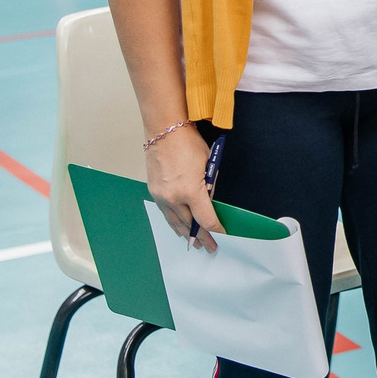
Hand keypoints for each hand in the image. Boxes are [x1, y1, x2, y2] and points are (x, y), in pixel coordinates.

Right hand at [144, 125, 217, 249]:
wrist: (164, 130)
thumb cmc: (188, 143)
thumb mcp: (208, 165)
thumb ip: (209, 187)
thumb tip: (210, 202)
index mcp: (190, 191)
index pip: (206, 218)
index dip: (216, 228)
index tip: (222, 233)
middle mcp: (174, 198)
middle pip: (190, 224)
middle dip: (202, 237)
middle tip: (210, 247)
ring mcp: (161, 196)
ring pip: (175, 222)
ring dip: (186, 234)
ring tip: (194, 244)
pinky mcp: (154, 192)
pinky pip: (165, 214)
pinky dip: (174, 223)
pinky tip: (179, 229)